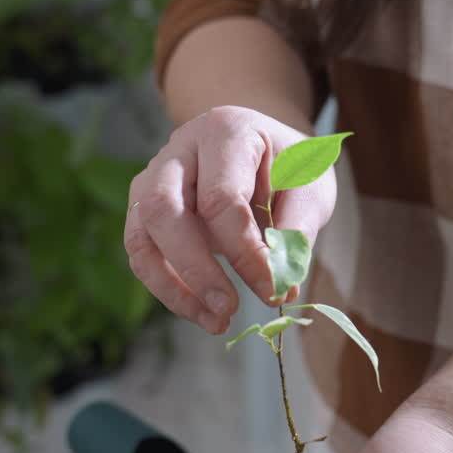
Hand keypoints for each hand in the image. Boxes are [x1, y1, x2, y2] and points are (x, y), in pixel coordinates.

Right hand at [124, 105, 335, 334]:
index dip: (245, 252)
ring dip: (174, 285)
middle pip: (164, 209)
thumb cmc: (289, 166)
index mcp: (225, 131)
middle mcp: (178, 148)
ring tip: (215, 322)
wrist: (266, 149)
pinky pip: (141, 251)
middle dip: (196, 269)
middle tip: (229, 309)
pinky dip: (166, 287)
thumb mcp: (311, 187)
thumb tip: (282, 285)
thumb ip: (297, 231)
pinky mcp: (144, 207)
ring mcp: (153, 175)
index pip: (222, 198)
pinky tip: (200, 312)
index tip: (274, 292)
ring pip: (142, 232)